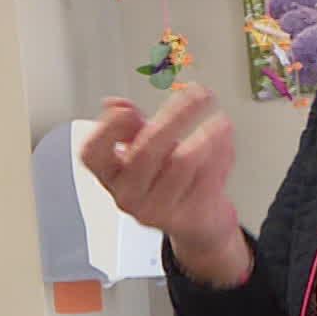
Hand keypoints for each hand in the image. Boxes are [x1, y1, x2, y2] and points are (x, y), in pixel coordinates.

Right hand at [78, 85, 248, 285]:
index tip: (127, 110)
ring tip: (219, 121)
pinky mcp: (185, 218)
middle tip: (197, 95)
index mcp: (111, 174)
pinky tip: (224, 140)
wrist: (195, 220)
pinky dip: (222, 153)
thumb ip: (130, 126)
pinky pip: (207, 177)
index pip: (93, 153)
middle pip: (147, 150)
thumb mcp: (143, 149)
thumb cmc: (167, 179)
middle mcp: (127, 194)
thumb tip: (115, 104)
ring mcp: (155, 209)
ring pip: (183, 162)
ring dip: (207, 136)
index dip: (106, 130)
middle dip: (176, 116)